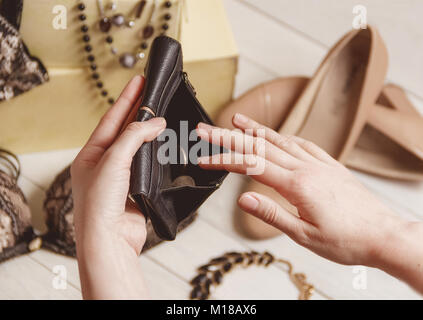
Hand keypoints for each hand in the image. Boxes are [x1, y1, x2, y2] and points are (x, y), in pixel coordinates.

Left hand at [71, 76, 165, 298]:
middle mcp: (104, 164)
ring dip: (150, 131)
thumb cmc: (99, 204)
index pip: (111, 119)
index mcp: (90, 155)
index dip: (126, 98)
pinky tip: (164, 143)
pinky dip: (157, 153)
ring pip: (138, 148)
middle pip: (124, 130)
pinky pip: (149, 165)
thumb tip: (155, 122)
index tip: (140, 80)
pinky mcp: (136, 189)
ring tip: (161, 113)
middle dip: (138, 110)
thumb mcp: (113, 161)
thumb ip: (133, 137)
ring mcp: (121, 177)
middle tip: (153, 90)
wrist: (109, 240)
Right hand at [196, 113, 422, 277]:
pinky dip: (285, 136)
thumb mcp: (304, 235)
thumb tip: (242, 200)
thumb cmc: (347, 240)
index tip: (204, 158)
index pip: (251, 166)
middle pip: (260, 146)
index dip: (224, 160)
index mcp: (297, 185)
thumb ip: (271, 214)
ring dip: (255, 129)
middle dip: (229, 136)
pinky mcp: (330, 166)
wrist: (383, 235)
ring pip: (281, 140)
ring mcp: (319, 164)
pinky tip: (277, 135)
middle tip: (206, 129)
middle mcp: (307, 168)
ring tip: (236, 119)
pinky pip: (303, 144)